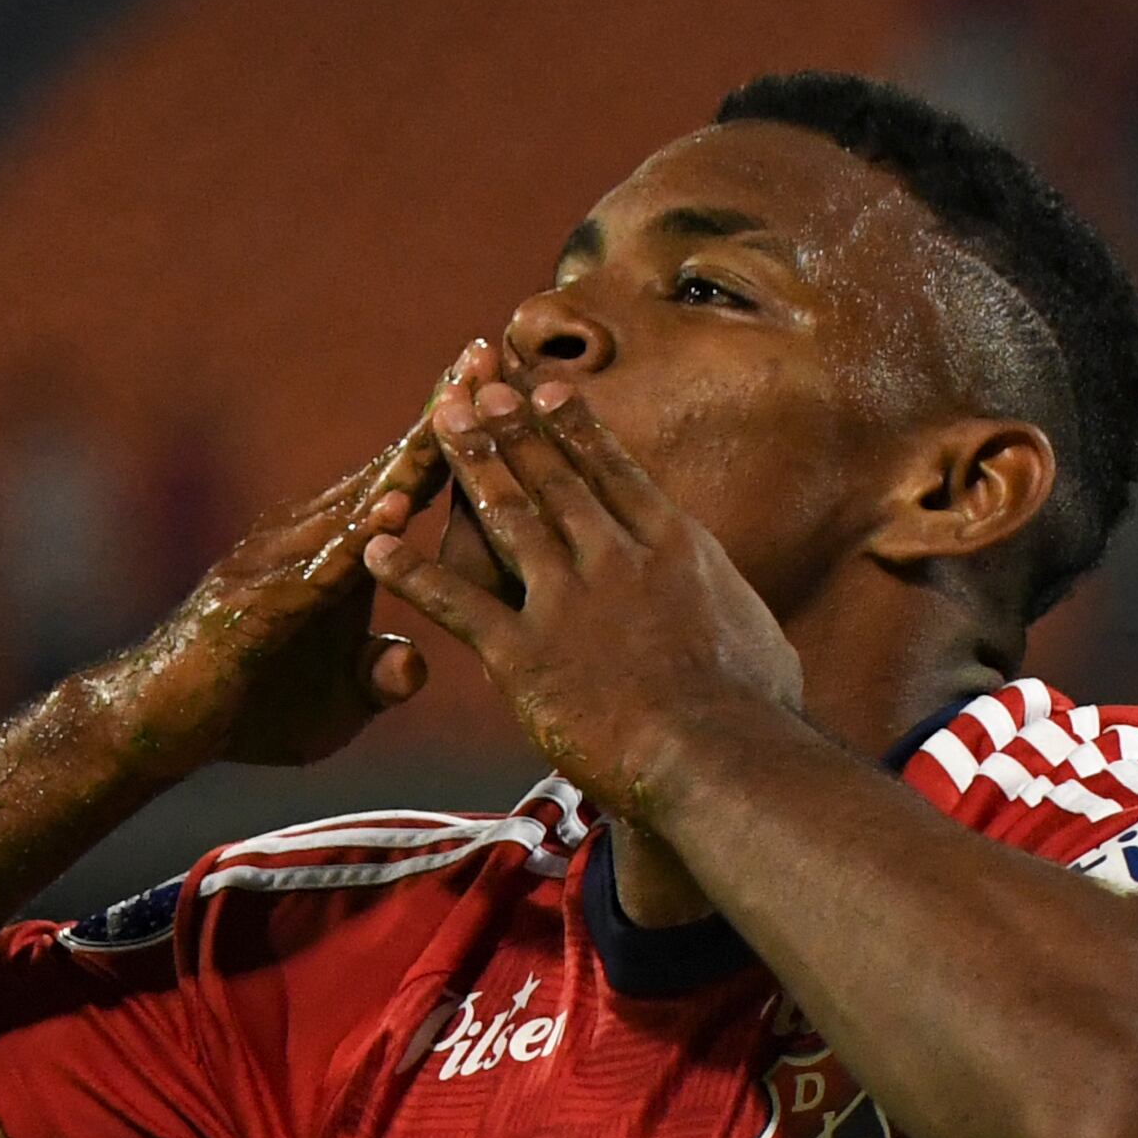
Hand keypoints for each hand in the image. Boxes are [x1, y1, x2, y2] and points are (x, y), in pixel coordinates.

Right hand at [92, 368, 462, 772]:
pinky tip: (389, 515)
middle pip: (385, 472)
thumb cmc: (250, 709)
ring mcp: (274, 566)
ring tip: (453, 418)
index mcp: (334, 552)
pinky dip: (354, 541)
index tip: (494, 384)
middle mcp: (304, 541)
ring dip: (406, 462)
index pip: (401, 483)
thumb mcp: (340, 701)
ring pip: (353, 506)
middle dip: (437, 418)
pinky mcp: (251, 607)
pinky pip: (312, 570)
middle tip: (483, 357)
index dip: (447, 437)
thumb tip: (413, 666)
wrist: (159, 726)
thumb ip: (380, 677)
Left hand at [363, 371, 803, 815]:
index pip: (615, 475)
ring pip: (506, 518)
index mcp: (673, 549)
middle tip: (477, 385)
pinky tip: (376, 546)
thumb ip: (737, 617)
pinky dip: (411, 572)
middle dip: (511, 426)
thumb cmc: (756, 713)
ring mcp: (566, 601)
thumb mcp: (762, 642)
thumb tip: (753, 626)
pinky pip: (456, 603)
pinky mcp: (524, 653)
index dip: (575, 431)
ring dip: (469, 465)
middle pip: (553, 479)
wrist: (715, 752)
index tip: (548, 394)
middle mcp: (615, 558)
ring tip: (438, 425)